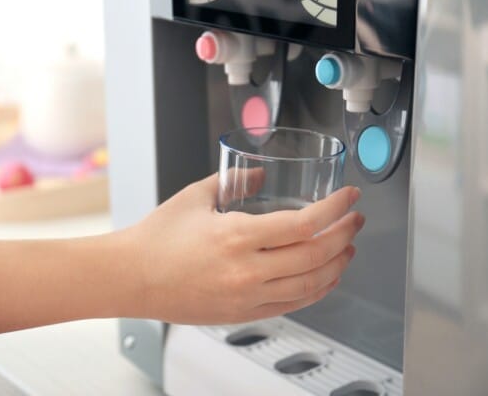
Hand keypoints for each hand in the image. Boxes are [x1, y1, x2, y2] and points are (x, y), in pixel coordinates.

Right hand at [125, 173, 363, 324]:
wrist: (132, 277)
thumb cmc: (156, 239)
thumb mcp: (195, 197)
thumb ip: (233, 181)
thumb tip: (259, 175)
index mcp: (236, 235)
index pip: (304, 224)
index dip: (335, 209)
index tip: (349, 197)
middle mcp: (247, 269)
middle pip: (316, 255)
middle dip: (345, 234)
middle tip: (355, 220)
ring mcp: (247, 295)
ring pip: (311, 284)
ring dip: (338, 264)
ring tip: (348, 248)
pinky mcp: (242, 313)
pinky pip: (292, 304)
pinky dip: (317, 290)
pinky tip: (325, 278)